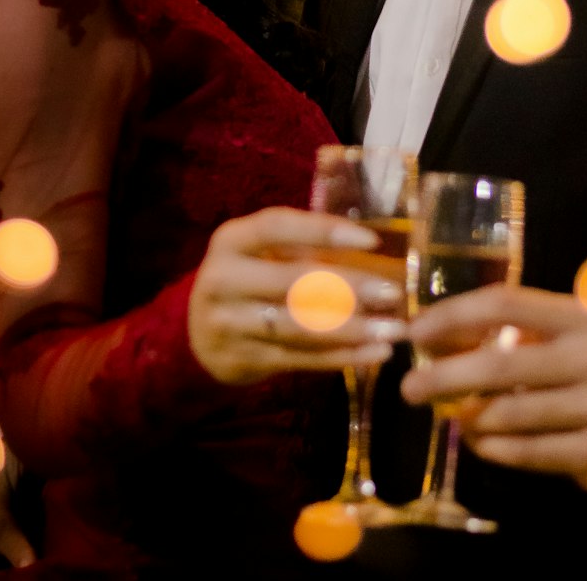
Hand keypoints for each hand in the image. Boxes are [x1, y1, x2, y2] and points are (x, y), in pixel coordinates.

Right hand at [187, 206, 406, 384]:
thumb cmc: (246, 279)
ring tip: (393, 331)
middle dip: (348, 288)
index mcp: (231, 240)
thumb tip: (373, 249)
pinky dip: (341, 358)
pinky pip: (300, 359)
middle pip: (292, 281)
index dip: (323, 231)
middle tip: (392, 294)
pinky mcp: (242, 360)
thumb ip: (300, 247)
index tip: (371, 241)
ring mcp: (229, 323)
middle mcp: (223, 279)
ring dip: (352, 330)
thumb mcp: (257, 252)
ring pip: (299, 327)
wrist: (193, 334)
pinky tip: (374, 354)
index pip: (277, 227)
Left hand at [402, 283, 586, 494]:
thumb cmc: (582, 370)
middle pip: (502, 364)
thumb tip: (430, 338)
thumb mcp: (555, 337)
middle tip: (408, 388)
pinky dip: (494, 448)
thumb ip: (505, 332)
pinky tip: (479, 441)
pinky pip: (529, 452)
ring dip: (470, 418)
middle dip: (446, 376)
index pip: (505, 304)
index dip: (455, 315)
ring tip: (452, 416)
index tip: (415, 332)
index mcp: (579, 314)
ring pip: (510, 414)